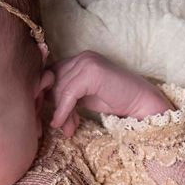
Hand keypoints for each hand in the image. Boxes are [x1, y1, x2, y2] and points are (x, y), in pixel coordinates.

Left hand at [45, 50, 172, 136]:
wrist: (142, 102)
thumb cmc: (116, 101)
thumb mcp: (84, 97)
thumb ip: (66, 95)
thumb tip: (42, 102)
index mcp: (79, 59)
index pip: (51, 74)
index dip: (46, 95)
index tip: (47, 115)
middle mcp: (82, 56)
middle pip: (53, 81)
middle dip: (53, 106)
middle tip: (61, 126)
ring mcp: (87, 62)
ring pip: (59, 89)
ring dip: (61, 112)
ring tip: (67, 128)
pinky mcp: (92, 72)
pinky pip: (67, 93)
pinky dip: (62, 110)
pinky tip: (62, 123)